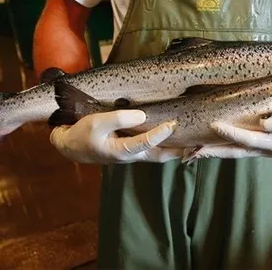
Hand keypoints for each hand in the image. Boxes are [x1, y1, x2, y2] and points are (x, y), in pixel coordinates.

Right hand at [50, 110, 185, 163]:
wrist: (72, 146)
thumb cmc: (83, 134)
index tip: (172, 123)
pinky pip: (155, 151)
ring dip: (176, 151)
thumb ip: (118, 118)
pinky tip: (176, 139)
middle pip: (160, 156)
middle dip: (179, 152)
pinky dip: (168, 147)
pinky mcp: (133, 150)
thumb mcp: (96, 123)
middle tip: (198, 145)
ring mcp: (134, 154)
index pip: (145, 143)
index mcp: (121, 150)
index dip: (160, 134)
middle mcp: (131, 155)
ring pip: (160, 155)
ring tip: (194, 143)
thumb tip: (142, 115)